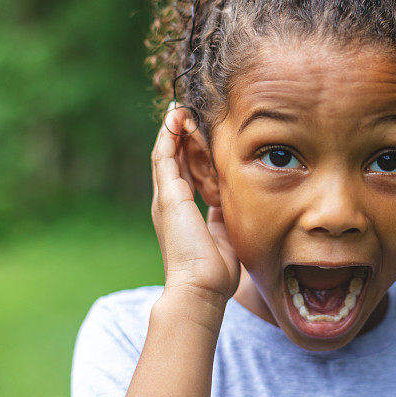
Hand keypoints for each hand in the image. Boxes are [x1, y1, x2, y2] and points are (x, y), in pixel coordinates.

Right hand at [150, 102, 239, 302]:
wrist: (201, 287)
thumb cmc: (215, 270)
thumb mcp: (224, 232)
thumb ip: (223, 214)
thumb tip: (231, 201)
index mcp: (185, 211)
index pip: (189, 172)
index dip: (194, 151)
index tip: (203, 133)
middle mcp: (172, 202)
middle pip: (177, 159)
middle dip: (184, 135)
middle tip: (192, 113)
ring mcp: (167, 197)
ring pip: (168, 153)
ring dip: (175, 130)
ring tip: (182, 109)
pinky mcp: (168, 195)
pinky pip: (164, 156)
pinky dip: (168, 135)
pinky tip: (174, 118)